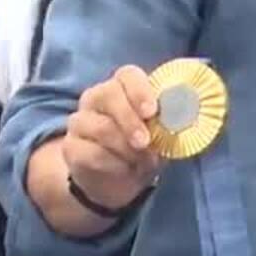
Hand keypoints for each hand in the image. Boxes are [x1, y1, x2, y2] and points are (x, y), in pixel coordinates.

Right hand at [62, 65, 162, 212]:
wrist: (120, 179)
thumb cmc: (145, 148)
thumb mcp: (160, 135)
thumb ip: (168, 123)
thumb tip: (185, 118)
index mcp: (122, 87)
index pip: (127, 75)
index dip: (139, 90)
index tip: (152, 111)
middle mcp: (96, 97)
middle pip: (108, 94)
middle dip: (130, 120)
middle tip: (145, 142)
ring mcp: (80, 121)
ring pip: (99, 127)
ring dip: (125, 148)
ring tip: (141, 161)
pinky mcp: (70, 146)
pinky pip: (89, 152)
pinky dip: (112, 164)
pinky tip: (124, 169)